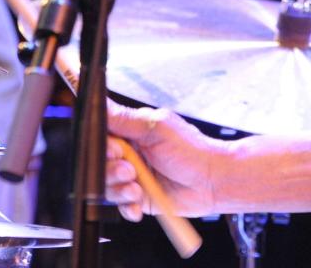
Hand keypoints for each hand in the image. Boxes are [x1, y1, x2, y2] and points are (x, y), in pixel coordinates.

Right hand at [106, 102, 227, 221]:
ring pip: (106, 187)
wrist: (212, 180)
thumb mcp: (157, 128)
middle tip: (130, 169)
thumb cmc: (191, 149)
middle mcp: (129, 154)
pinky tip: (139, 202)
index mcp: (130, 132)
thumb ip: (125, 119)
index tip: (115, 150)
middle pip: (98, 164)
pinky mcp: (138, 198)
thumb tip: (99, 104)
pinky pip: (120, 206)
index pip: (100, 137)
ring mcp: (132, 177)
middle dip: (110, 170)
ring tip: (138, 187)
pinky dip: (128, 206)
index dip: (102, 146)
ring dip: (119, 189)